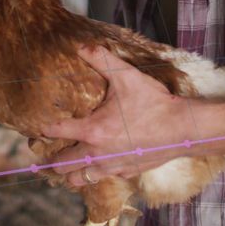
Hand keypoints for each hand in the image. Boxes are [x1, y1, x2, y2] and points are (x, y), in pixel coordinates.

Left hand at [43, 46, 197, 185]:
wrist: (183, 129)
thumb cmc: (154, 103)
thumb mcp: (126, 76)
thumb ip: (101, 60)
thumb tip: (81, 46)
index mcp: (93, 130)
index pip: (57, 132)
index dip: (46, 128)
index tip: (41, 126)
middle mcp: (98, 153)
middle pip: (63, 165)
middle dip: (52, 160)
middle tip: (47, 155)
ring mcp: (112, 166)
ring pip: (81, 179)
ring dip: (72, 173)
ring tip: (68, 166)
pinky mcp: (126, 173)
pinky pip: (103, 179)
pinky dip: (95, 175)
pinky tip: (98, 165)